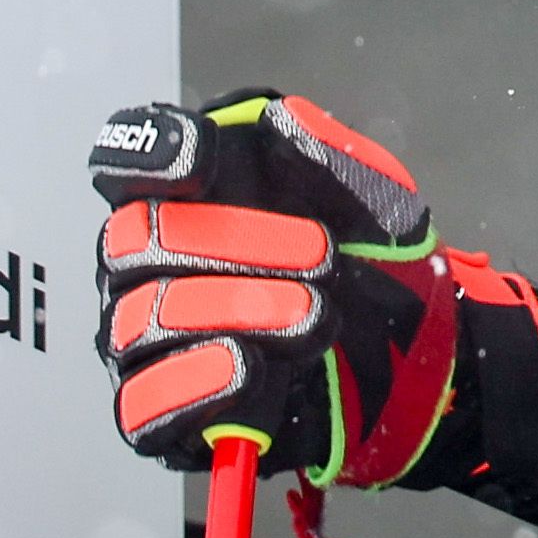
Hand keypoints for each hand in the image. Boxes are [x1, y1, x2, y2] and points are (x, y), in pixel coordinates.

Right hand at [89, 91, 466, 482]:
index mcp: (188, 197)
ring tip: (317, 315)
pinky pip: (142, 405)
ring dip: (239, 311)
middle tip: (323, 256)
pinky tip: (250, 367)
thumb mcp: (375, 197)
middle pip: (138, 239)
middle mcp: (148, 266)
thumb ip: (331, 152)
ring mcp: (147, 343)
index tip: (202, 161)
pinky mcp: (165, 416)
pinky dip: (196, 383)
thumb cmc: (370, 264)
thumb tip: (282, 121)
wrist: (410, 357)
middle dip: (235, 243)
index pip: (126, 160)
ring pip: (145, 320)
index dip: (150, 154)